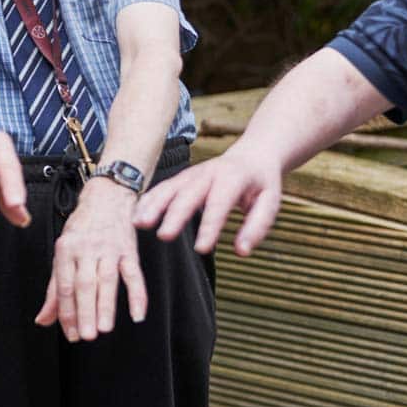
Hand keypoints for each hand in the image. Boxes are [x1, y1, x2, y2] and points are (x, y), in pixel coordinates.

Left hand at [36, 178, 144, 339]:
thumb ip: (54, 289)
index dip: (66, 312)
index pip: (64, 285)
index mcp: (65, 249)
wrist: (106, 197)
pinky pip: (134, 274)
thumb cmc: (81, 228)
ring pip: (107, 280)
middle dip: (85, 312)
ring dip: (106, 306)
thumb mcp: (63, 253)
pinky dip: (137, 295)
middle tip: (86, 336)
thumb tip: (43, 320)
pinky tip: (138, 315)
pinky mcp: (129, 250)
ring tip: (105, 329)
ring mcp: (109, 248)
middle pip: (85, 284)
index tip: (70, 334)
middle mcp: (86, 248)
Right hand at [135, 145, 283, 255]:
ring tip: (139, 224)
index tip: (201, 249)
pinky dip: (147, 201)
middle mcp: (207, 174)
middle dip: (174, 215)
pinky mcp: (181, 179)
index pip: (219, 204)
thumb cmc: (262, 183)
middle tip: (164, 236)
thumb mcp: (270, 203)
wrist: (252, 154)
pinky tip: (135, 216)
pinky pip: (161, 189)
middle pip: (188, 195)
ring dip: (153, 206)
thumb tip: (242, 252)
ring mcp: (191, 174)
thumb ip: (257, 227)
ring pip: (168, 189)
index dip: (210, 227)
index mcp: (232, 178)